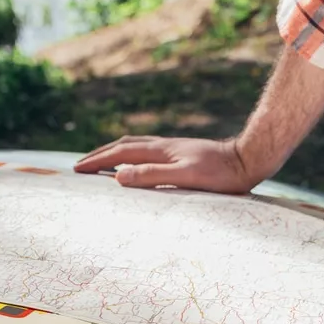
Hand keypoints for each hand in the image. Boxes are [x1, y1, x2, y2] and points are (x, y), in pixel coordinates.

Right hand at [74, 136, 256, 193]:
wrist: (247, 161)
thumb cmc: (220, 174)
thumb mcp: (185, 177)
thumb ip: (152, 176)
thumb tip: (118, 177)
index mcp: (160, 151)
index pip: (119, 154)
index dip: (96, 162)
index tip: (76, 170)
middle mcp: (163, 146)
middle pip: (123, 146)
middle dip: (100, 155)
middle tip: (80, 165)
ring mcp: (173, 148)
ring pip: (135, 146)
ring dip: (114, 153)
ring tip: (102, 162)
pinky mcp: (182, 153)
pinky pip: (147, 151)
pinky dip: (132, 155)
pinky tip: (138, 163)